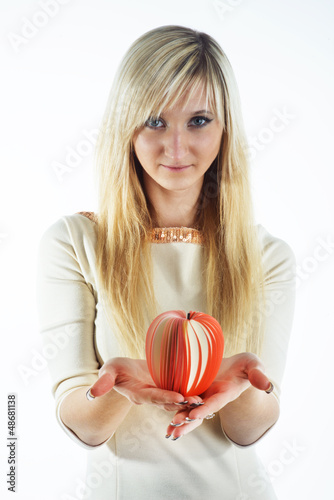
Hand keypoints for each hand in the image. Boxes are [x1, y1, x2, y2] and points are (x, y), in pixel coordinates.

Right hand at [87, 357, 202, 411]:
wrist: (125, 372)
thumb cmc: (115, 370)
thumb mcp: (109, 371)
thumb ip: (103, 381)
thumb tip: (91, 393)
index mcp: (139, 394)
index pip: (154, 397)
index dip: (166, 397)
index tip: (179, 397)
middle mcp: (153, 396)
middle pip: (170, 401)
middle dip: (184, 403)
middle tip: (200, 402)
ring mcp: (161, 392)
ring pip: (177, 399)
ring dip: (190, 401)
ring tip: (206, 399)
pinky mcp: (168, 386)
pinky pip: (180, 390)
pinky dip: (191, 392)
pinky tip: (205, 388)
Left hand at [165, 352, 273, 438]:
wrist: (235, 365)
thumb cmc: (246, 365)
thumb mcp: (254, 365)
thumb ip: (258, 374)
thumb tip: (267, 385)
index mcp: (225, 393)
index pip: (214, 403)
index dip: (204, 409)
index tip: (193, 415)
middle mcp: (213, 398)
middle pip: (199, 413)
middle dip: (187, 423)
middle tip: (174, 431)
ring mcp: (203, 395)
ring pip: (189, 410)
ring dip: (179, 420)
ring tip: (168, 432)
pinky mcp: (195, 389)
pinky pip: (184, 401)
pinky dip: (175, 409)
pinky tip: (165, 418)